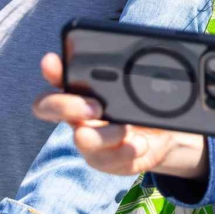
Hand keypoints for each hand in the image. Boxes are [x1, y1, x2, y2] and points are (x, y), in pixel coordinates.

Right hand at [32, 52, 208, 177]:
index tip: (52, 61)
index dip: (51, 69)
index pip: (57, 75)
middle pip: (48, 107)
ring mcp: (87, 138)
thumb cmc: (149, 100)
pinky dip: (126, 151)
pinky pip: (105, 160)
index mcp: (83, 86)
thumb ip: (142, 68)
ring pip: (81, 139)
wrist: (166, 133)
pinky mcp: (103, 159)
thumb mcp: (149, 81)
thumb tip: (155, 54)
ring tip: (129, 130)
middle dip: (67, 106)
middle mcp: (77, 112)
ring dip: (107, 134)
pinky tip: (141, 144)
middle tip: (96, 107)